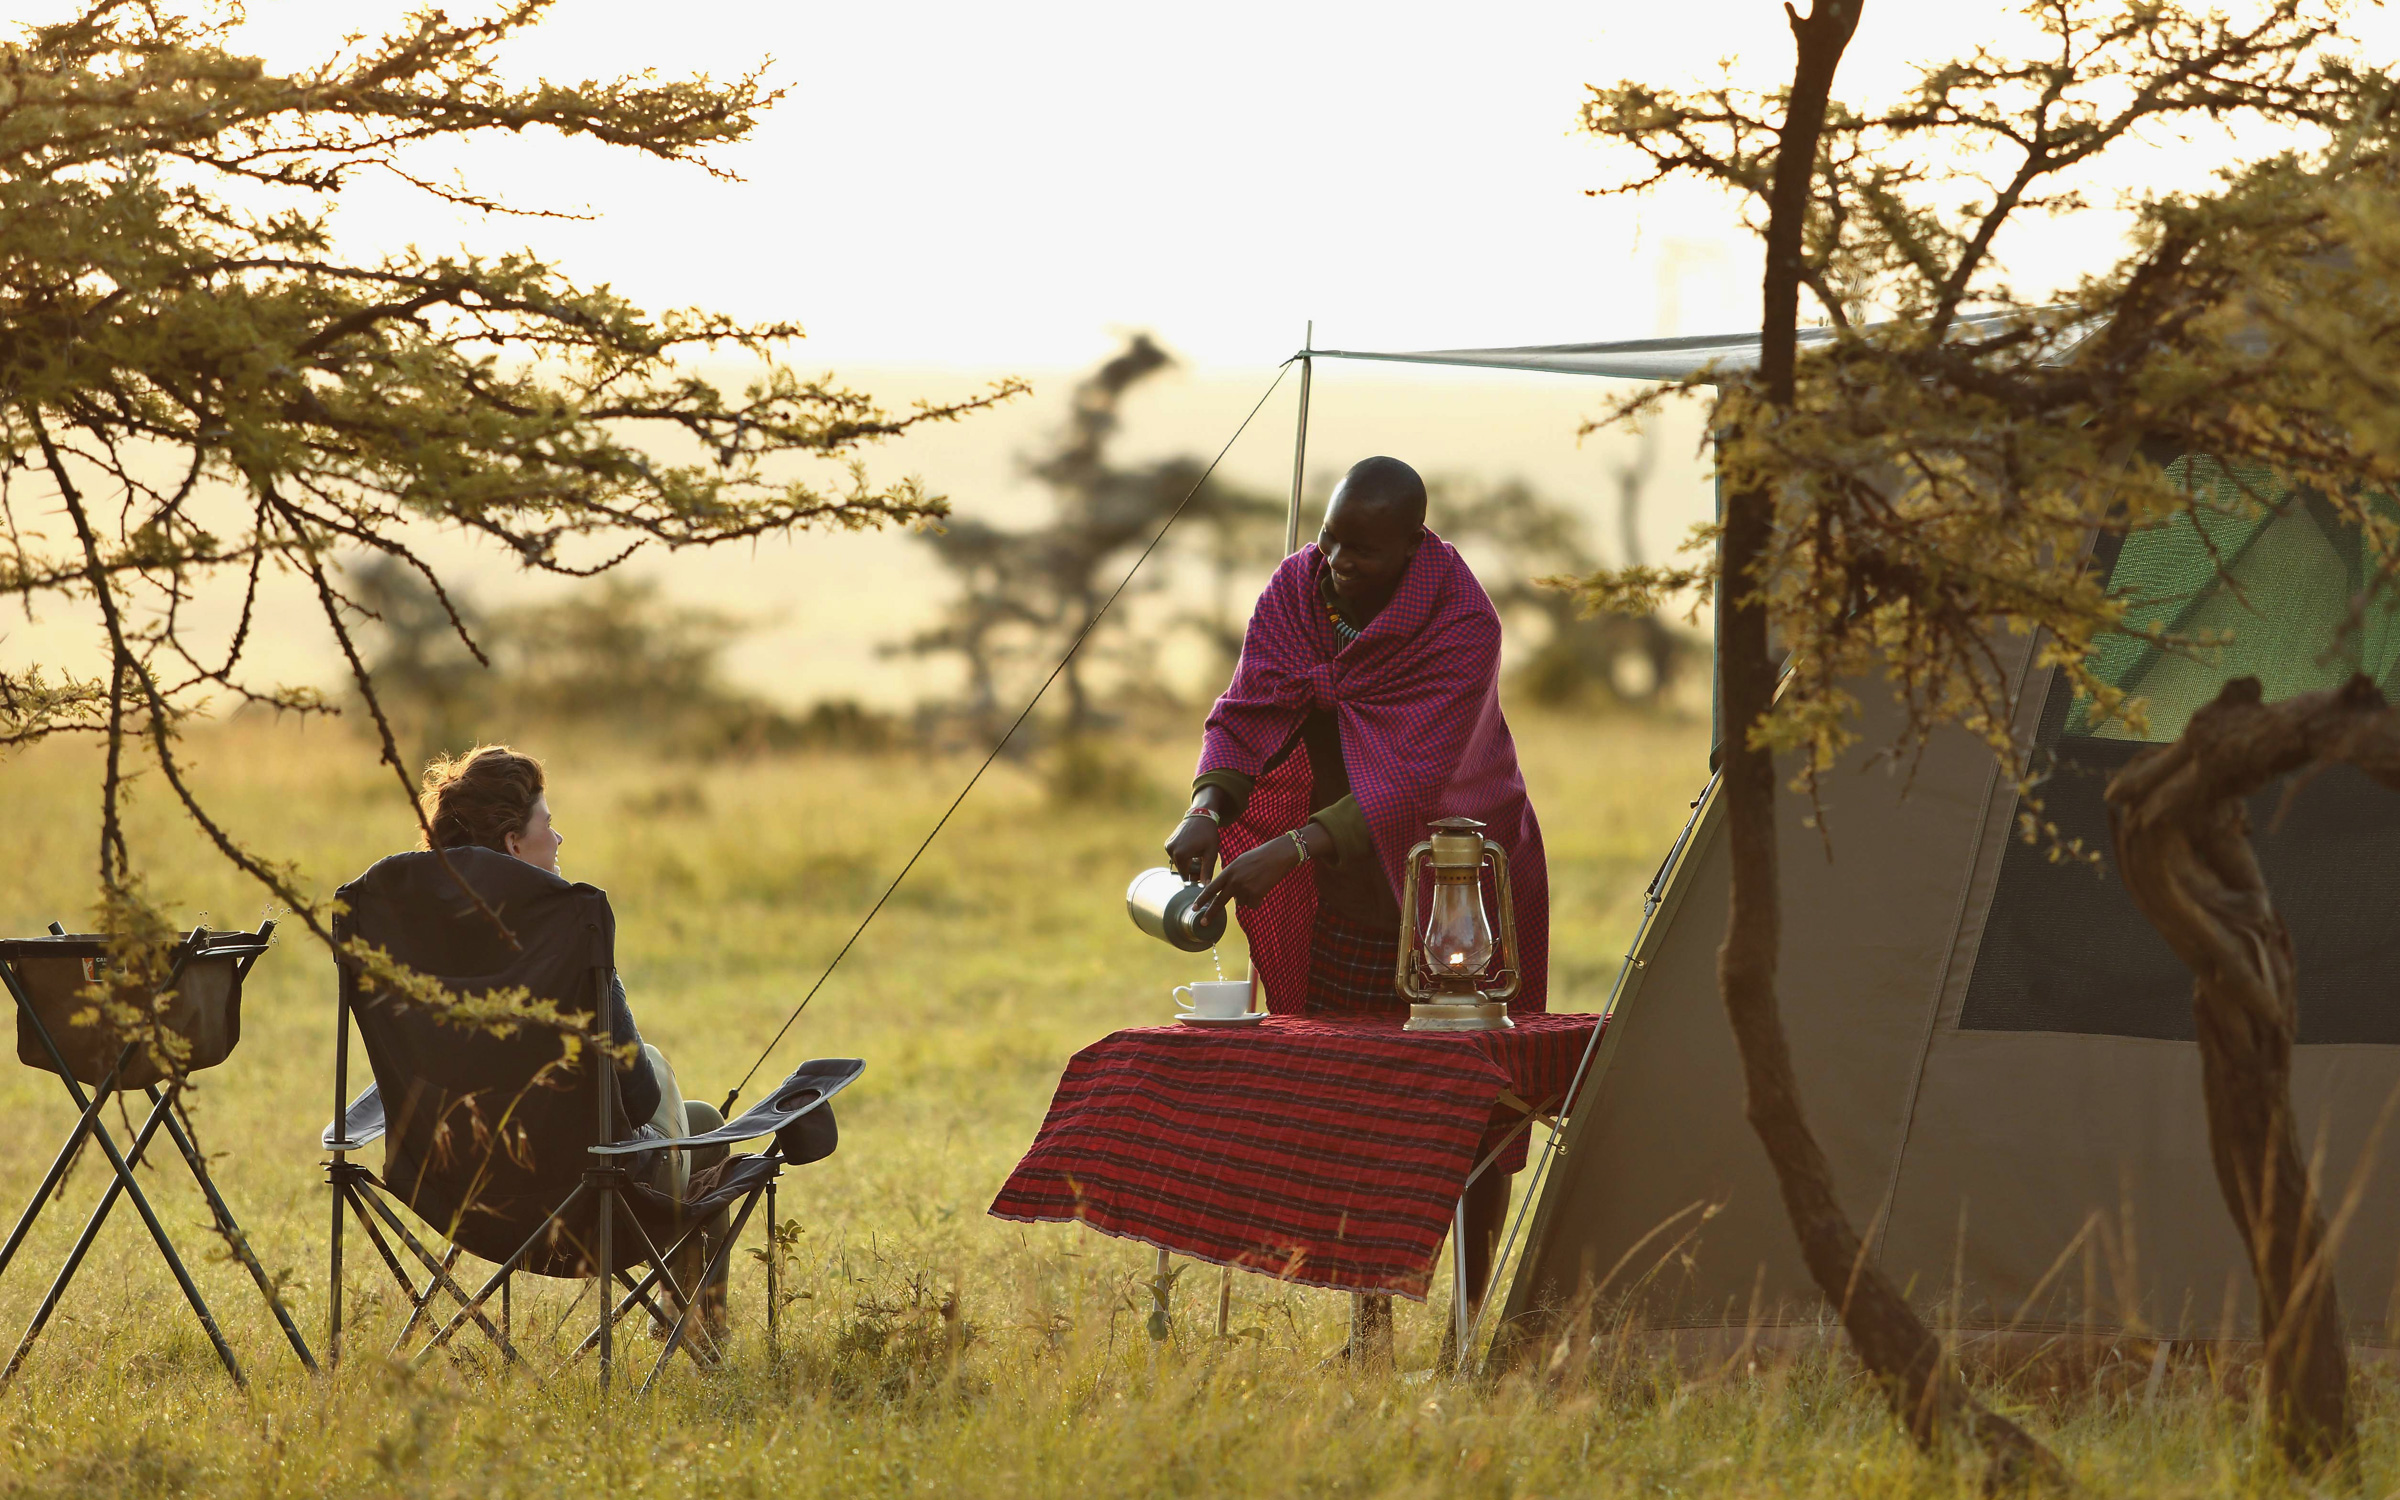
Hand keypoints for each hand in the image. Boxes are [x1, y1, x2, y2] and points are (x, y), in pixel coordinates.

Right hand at [1163, 813, 1221, 882]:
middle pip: (1181, 870)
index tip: (1202, 874)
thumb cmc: (1208, 834)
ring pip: (1178, 863)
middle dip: (1191, 870)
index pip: (1185, 876)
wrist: (1201, 815)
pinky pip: (1175, 855)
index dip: (1194, 878)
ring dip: (1187, 863)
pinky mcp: (1168, 842)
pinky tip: (1192, 849)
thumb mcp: (1211, 853)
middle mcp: (1171, 851)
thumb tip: (1206, 887)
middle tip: (1202, 863)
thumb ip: (1207, 871)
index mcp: (1180, 855)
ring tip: (1198, 855)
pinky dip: (1183, 856)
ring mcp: (1168, 846)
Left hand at [1195, 827, 1320, 912]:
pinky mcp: (1257, 895)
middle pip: (1219, 902)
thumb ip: (1230, 876)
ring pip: (1241, 902)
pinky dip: (1257, 900)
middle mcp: (1234, 882)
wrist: (1277, 856)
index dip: (1202, 899)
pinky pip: (1252, 904)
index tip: (1194, 907)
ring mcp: (1245, 889)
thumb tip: (1227, 892)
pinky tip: (1262, 887)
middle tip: (1202, 923)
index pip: (1212, 888)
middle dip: (1211, 914)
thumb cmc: (1259, 856)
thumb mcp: (1239, 862)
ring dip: (1246, 897)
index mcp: (1228, 872)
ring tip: (1255, 883)